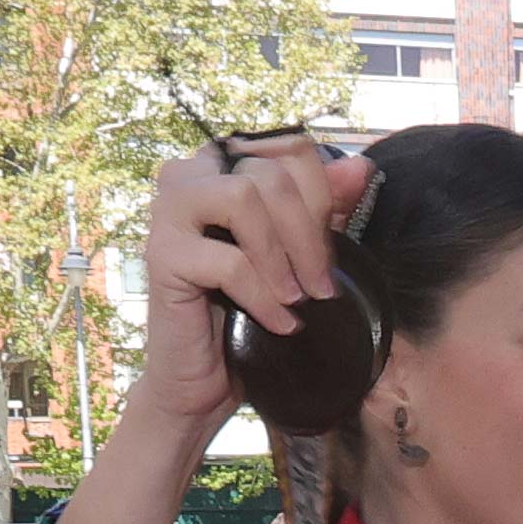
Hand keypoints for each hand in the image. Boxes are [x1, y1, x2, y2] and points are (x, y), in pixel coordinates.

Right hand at [131, 136, 375, 437]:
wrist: (206, 376)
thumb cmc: (249, 310)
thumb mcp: (296, 253)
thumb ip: (322, 207)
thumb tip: (361, 167)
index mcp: (222, 165)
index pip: (286, 147)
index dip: (320, 192)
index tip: (330, 243)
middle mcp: (187, 176)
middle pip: (268, 172)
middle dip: (307, 232)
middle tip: (322, 285)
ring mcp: (167, 212)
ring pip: (241, 196)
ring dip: (282, 255)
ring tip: (298, 298)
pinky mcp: (161, 256)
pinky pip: (228, 261)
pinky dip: (263, 296)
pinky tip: (280, 322)